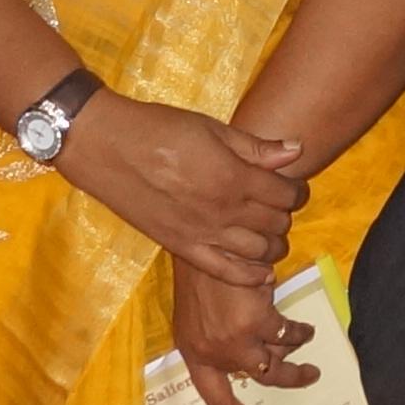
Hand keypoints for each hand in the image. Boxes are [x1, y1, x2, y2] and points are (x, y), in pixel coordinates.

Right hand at [56, 94, 304, 287]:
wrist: (107, 147)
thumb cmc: (158, 129)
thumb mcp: (211, 128)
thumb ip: (255, 147)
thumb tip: (297, 149)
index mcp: (234, 176)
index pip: (285, 194)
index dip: (297, 191)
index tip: (294, 187)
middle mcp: (224, 210)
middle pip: (276, 223)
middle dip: (286, 216)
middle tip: (280, 207)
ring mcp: (203, 233)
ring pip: (258, 251)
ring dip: (274, 244)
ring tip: (271, 233)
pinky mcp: (182, 247)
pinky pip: (225, 271)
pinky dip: (249, 276)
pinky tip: (263, 274)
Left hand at [168, 266, 322, 404]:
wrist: (205, 241)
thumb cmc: (201, 273)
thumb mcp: (200, 314)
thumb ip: (222, 339)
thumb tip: (260, 357)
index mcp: (195, 353)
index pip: (216, 399)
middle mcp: (214, 354)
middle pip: (259, 379)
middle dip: (289, 379)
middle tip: (310, 376)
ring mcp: (234, 342)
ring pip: (278, 360)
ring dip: (295, 348)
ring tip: (305, 336)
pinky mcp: (256, 324)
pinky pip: (289, 336)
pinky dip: (299, 332)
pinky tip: (303, 326)